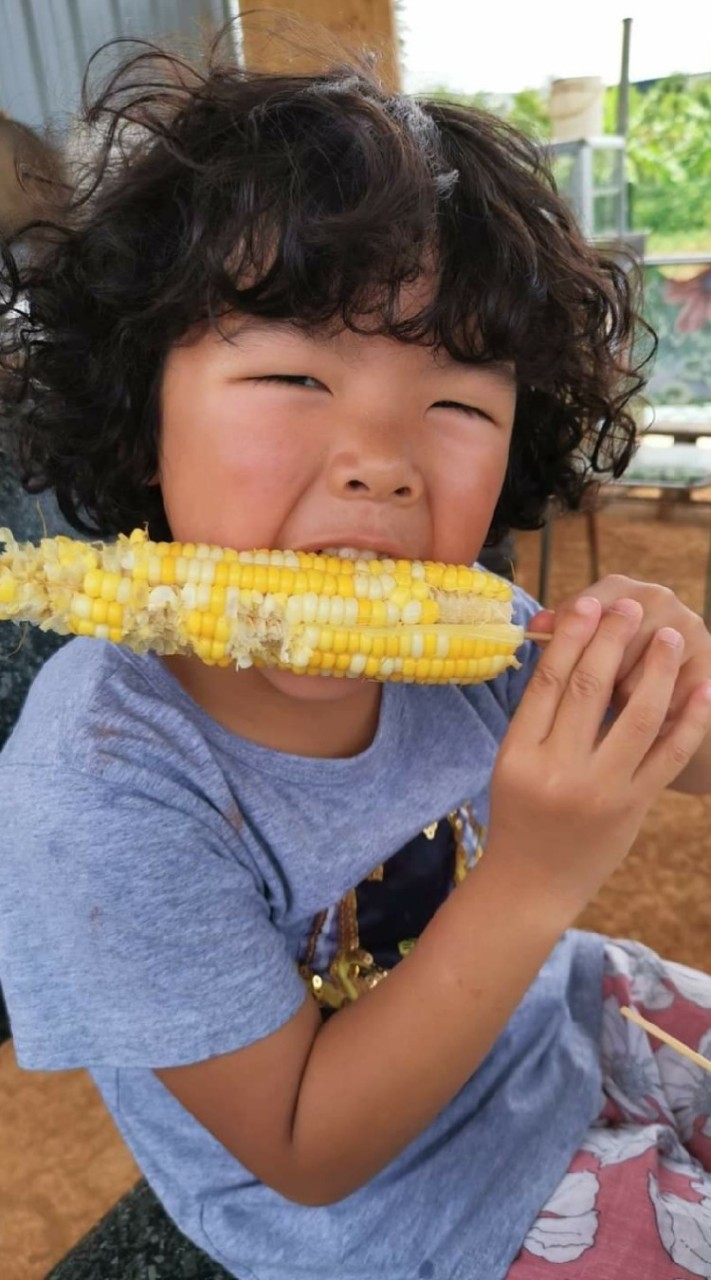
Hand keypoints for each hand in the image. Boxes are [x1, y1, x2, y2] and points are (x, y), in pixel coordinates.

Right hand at [489, 596, 710, 916]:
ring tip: (668, 637)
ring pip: (637, 716)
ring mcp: (600, 790)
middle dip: (613, 639)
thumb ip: (538, 716)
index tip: (588, 605)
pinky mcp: (632, 808)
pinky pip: (667, 755)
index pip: (549, 681)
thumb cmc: (519, 815)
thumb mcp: (512, 763)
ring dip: (658, 669)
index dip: (571, 637)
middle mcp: (558, 770)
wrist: (532, 884)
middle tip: (629, 607)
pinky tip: (700, 689)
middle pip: (590, 687)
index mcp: (520, 753)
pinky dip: (689, 719)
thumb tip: (572, 652)